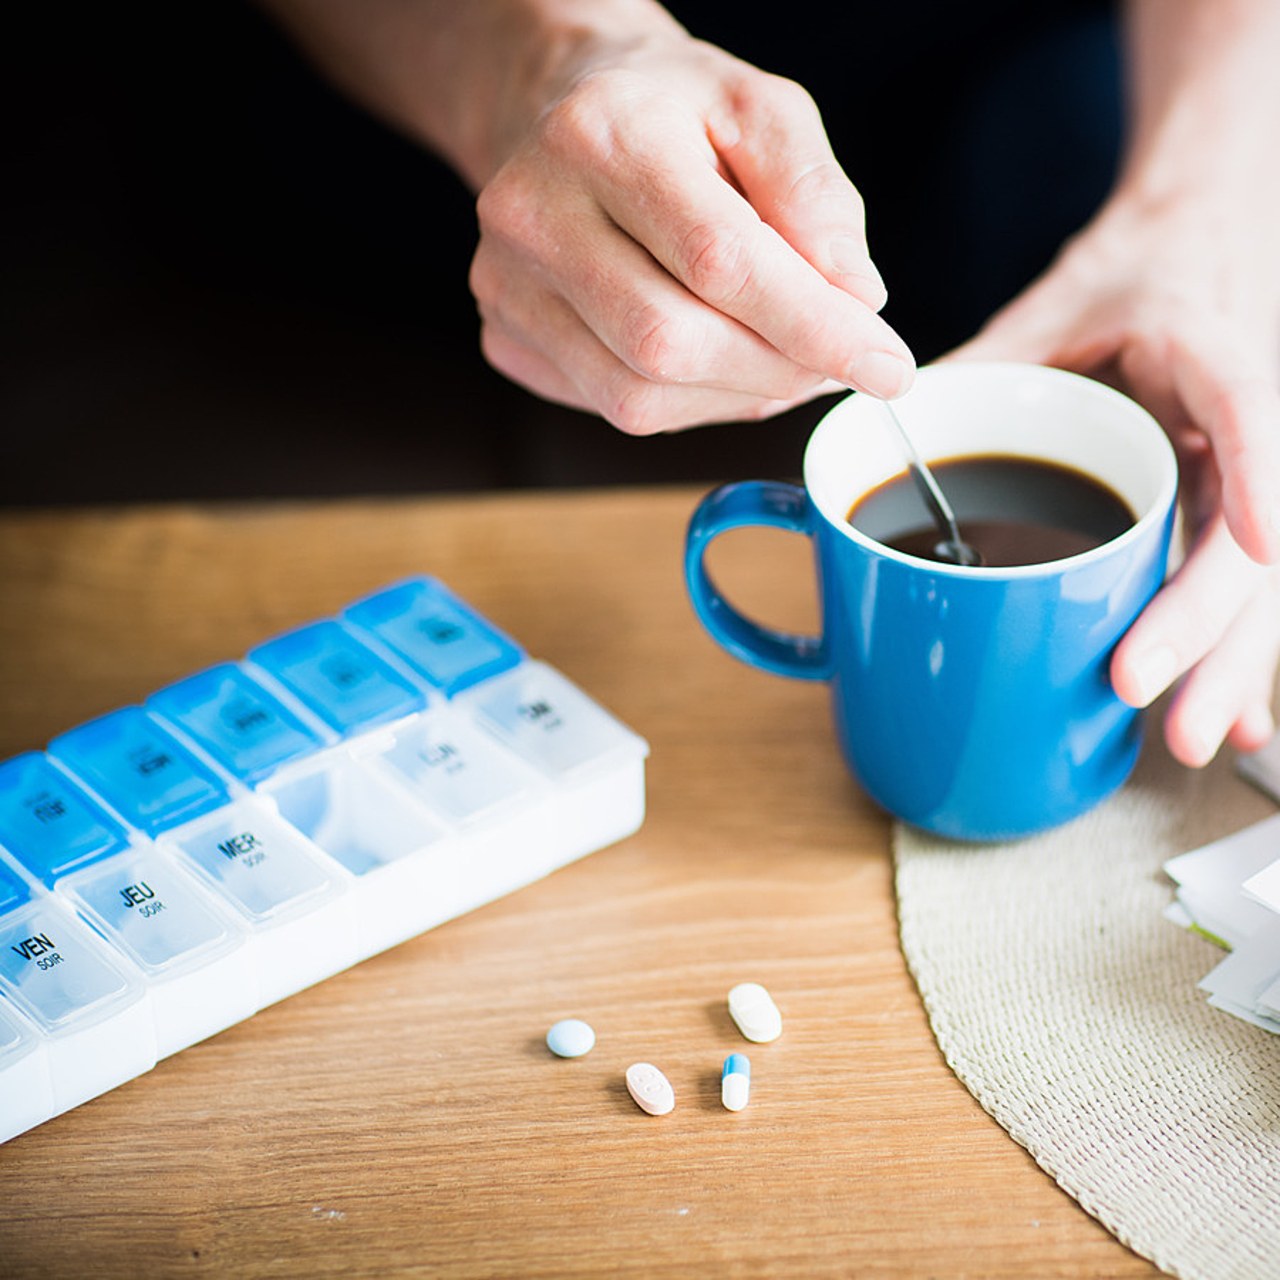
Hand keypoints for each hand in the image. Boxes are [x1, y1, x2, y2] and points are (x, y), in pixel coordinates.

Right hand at [469, 30, 913, 433]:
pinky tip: (719, 359)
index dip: (814, 328)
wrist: (557, 109)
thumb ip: (816, 195)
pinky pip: (616, 406)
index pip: (721, 261)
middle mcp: (535, 214)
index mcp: (604, 136)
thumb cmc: (669, 112)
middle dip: (778, 370)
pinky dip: (691, 402)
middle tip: (836, 361)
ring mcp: (507, 285)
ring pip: (641, 396)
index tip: (887, 364)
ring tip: (783, 358)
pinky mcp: (507, 336)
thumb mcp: (761, 110)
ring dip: (738, 395)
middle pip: (673, 344)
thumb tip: (854, 300)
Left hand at [949, 201, 1279, 764]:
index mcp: (1206, 352)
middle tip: (1139, 689)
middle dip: (1202, 624)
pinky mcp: (1225, 509)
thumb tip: (881, 421)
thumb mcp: (1048, 309)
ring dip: (1225, 664)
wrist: (1192, 246)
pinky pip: (1233, 589)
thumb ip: (982, 362)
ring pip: (1249, 581)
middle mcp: (1239, 425)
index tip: (1256, 543)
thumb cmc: (1126, 276)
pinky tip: (1234, 725)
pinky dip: (1231, 655)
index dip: (1256, 475)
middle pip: (1244, 534)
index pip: (1248, 407)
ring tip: (1187, 740)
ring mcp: (1241, 475)